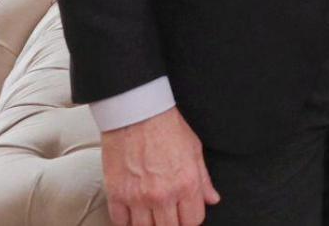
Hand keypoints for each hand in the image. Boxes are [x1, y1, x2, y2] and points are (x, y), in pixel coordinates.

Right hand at [100, 107, 219, 225]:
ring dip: (149, 224)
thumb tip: (212, 199)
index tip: (186, 215)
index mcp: (186, 184)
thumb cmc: (167, 128)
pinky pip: (120, 222)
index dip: (191, 220)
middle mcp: (163, 195)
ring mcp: (137, 197)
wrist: (137, 114)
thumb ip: (204, 179)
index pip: (193, 221)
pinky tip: (132, 213)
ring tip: (151, 214)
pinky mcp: (116, 194)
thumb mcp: (194, 150)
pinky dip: (126, 221)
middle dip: (172, 224)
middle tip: (168, 215)